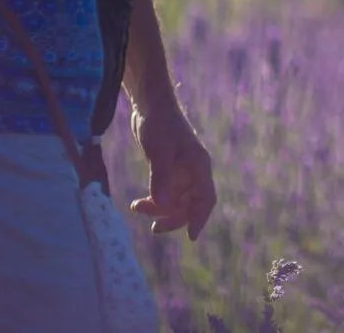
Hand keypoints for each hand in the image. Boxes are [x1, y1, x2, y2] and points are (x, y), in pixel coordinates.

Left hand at [129, 98, 216, 239]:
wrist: (150, 105)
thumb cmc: (159, 124)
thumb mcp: (160, 151)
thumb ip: (162, 178)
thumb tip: (164, 206)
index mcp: (198, 166)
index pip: (206, 198)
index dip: (200, 218)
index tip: (191, 236)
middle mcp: (193, 171)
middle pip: (189, 204)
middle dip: (173, 218)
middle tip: (153, 228)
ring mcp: (181, 170)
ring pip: (175, 201)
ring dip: (160, 209)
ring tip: (137, 207)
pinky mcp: (168, 169)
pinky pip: (166, 193)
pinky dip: (155, 201)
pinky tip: (139, 202)